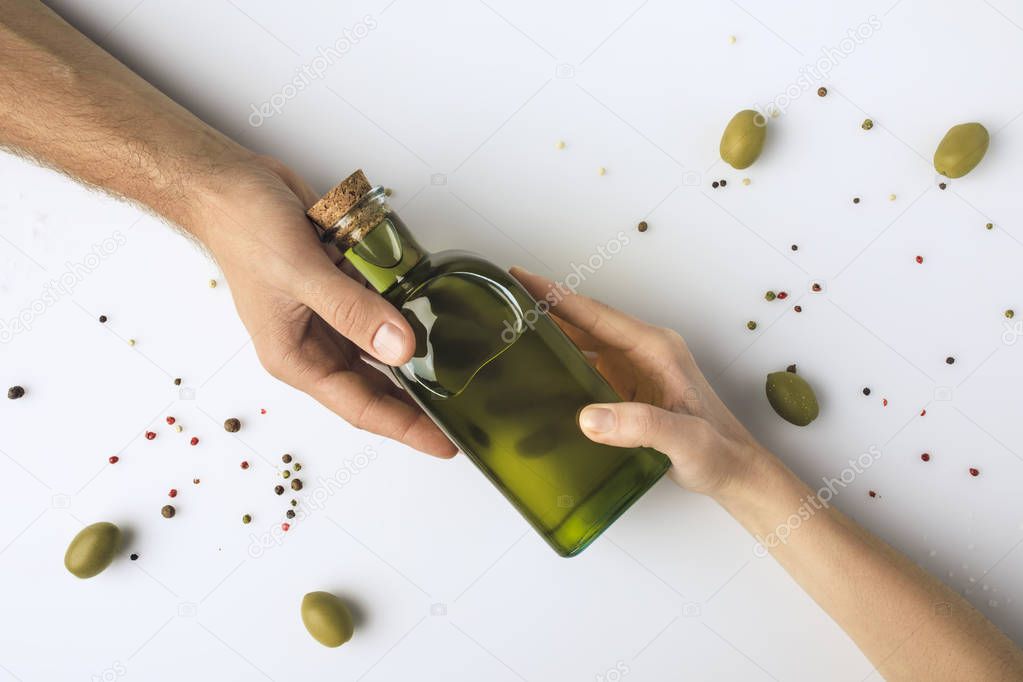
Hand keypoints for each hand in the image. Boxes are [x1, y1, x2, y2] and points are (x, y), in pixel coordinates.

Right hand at [188, 154, 455, 456]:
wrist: (229, 183)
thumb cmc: (244, 229)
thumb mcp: (300, 273)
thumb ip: (351, 310)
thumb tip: (400, 348)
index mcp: (297, 357)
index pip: (360, 406)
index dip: (405, 427)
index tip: (445, 444)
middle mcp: (316, 343)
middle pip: (378, 384)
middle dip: (420, 402)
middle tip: (467, 413)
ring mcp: (331, 315)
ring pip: (384, 347)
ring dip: (418, 355)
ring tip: (465, 373)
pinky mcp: (342, 286)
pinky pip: (383, 307)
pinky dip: (408, 309)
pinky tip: (440, 314)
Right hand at [511, 267, 765, 496]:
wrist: (734, 472)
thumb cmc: (719, 452)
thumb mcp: (685, 440)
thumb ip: (641, 426)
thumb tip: (589, 417)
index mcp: (656, 348)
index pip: (596, 315)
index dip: (556, 297)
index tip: (523, 279)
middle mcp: (643, 351)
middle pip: (585, 323)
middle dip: (545, 308)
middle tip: (504, 297)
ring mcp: (634, 369)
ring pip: (584, 344)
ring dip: (550, 336)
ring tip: (510, 327)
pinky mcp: (627, 390)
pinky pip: (587, 369)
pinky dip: (561, 365)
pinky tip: (538, 371)